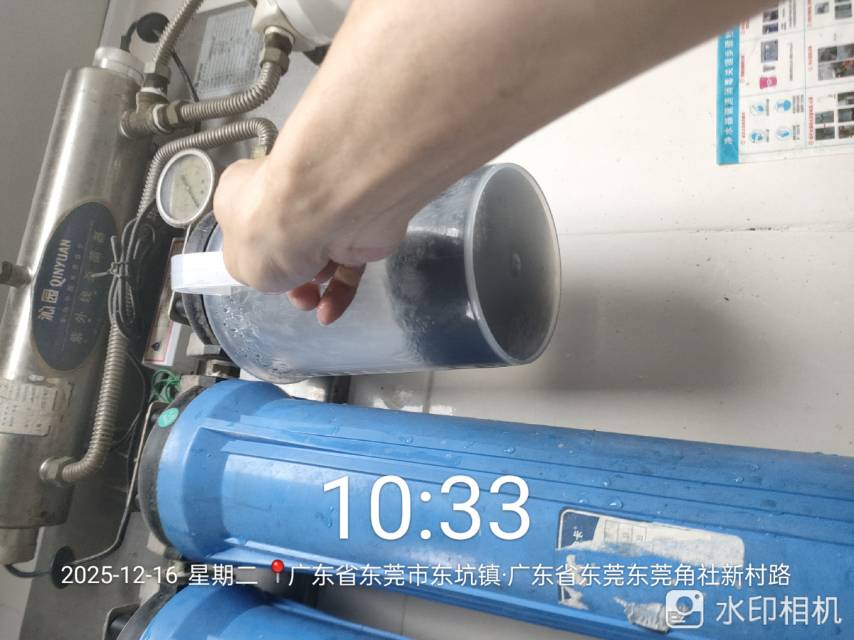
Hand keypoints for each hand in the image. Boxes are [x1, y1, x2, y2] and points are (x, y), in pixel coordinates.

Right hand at [213, 155, 405, 324]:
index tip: (254, 273)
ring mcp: (326, 211)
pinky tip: (328, 312)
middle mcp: (287, 196)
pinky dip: (339, 291)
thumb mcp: (239, 264)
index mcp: (244, 193)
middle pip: (285, 244)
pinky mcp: (359, 230)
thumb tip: (266, 270)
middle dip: (285, 276)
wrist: (330, 210)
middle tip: (285, 291)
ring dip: (311, 287)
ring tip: (308, 302)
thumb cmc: (270, 233)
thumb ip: (250, 269)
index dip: (250, 251)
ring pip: (318, 257)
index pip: (245, 222)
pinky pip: (348, 266)